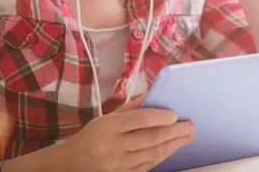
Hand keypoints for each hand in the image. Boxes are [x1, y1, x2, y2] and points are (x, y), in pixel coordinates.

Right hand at [59, 94, 193, 171]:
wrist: (69, 165)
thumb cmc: (91, 137)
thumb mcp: (106, 118)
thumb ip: (130, 107)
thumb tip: (153, 94)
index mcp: (108, 127)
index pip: (140, 119)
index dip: (161, 116)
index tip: (176, 114)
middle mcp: (113, 146)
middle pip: (151, 138)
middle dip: (175, 132)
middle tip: (189, 126)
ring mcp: (117, 165)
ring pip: (152, 154)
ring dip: (172, 145)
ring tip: (186, 137)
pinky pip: (146, 167)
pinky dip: (161, 157)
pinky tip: (171, 150)